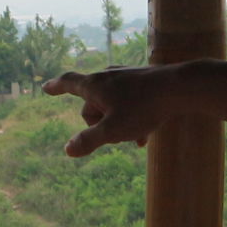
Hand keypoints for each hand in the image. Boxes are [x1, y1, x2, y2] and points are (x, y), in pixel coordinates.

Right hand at [44, 65, 181, 158]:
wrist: (181, 88)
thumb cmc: (143, 107)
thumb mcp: (113, 130)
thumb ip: (89, 140)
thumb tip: (68, 150)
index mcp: (95, 85)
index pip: (68, 83)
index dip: (56, 87)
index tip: (46, 88)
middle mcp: (107, 76)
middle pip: (92, 104)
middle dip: (98, 122)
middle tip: (114, 135)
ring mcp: (126, 76)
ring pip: (112, 105)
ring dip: (117, 123)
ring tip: (133, 136)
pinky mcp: (143, 80)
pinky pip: (129, 103)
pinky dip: (132, 118)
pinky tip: (144, 136)